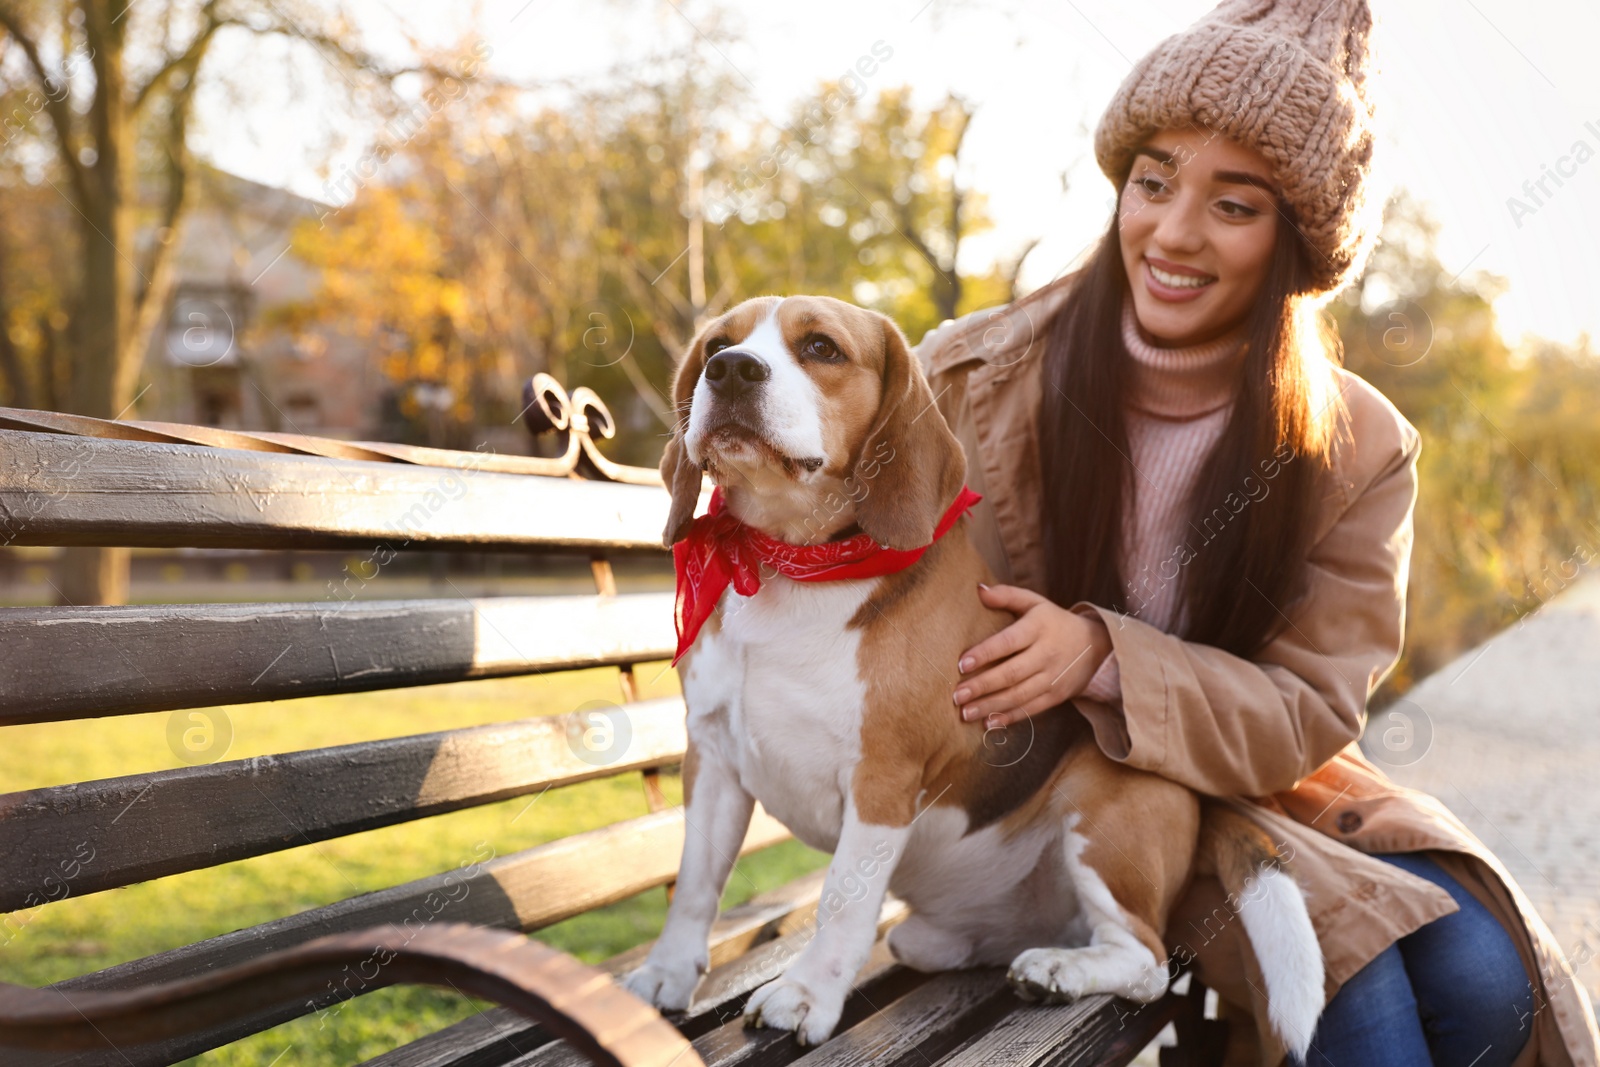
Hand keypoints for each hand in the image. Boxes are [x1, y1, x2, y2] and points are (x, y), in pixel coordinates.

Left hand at [953, 584, 1111, 728]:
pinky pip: (1031, 709)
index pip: (1009, 642)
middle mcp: (1047, 654)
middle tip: (956, 696)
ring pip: (1019, 695)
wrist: (1095, 646)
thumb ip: (1007, 595)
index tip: (961, 664)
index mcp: (1039, 628)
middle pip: (1012, 673)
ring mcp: (1053, 678)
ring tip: (965, 712)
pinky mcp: (1056, 696)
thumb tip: (978, 589)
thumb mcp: (1034, 603)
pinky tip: (988, 723)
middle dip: (982, 686)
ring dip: (991, 706)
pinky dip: (1009, 717)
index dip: (985, 653)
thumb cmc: (1052, 621)